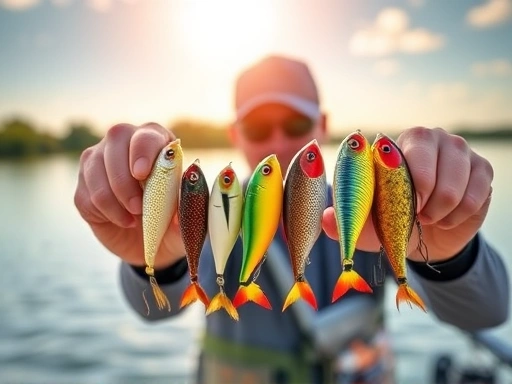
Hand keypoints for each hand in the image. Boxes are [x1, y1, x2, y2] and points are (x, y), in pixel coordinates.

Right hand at [74, 122, 185, 268]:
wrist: (152, 243)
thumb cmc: (173, 221)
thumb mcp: (187, 217)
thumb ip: (188, 206)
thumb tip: (184, 201)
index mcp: (157, 141)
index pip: (147, 136)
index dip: (142, 151)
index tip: (142, 174)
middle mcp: (126, 142)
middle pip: (116, 139)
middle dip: (125, 177)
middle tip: (139, 207)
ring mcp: (100, 160)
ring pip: (95, 167)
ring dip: (115, 199)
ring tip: (135, 218)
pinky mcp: (85, 184)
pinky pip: (87, 194)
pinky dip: (107, 212)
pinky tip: (124, 220)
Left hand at [323, 127, 493, 262]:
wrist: (425, 236)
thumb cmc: (391, 220)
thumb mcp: (364, 224)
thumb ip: (343, 220)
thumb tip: (326, 219)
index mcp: (396, 144)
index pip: (399, 150)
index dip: (402, 180)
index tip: (402, 203)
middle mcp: (431, 138)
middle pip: (432, 163)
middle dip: (423, 198)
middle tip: (416, 214)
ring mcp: (459, 150)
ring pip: (455, 183)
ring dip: (440, 210)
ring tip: (428, 217)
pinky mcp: (482, 169)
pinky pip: (475, 195)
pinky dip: (458, 215)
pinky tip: (447, 218)